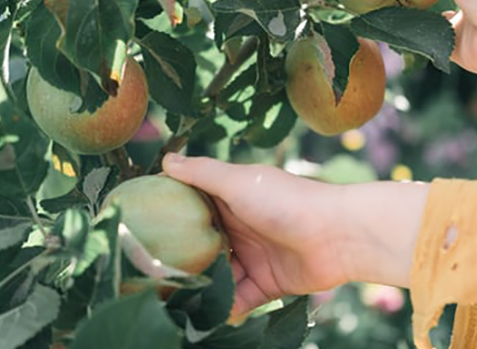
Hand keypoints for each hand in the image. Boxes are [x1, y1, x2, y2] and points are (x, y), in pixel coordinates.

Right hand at [163, 154, 427, 317]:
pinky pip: (238, 298)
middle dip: (180, 262)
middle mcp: (238, 227)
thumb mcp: (238, 181)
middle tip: (147, 278)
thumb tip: (165, 159)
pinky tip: (203, 317)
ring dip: (199, 289)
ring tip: (170, 303)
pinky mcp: (266, 283)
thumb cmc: (286, 200)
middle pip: (202, 247)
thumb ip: (202, 173)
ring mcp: (252, 257)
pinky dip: (224, 308)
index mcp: (230, 198)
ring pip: (217, 276)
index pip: (191, 208)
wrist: (339, 235)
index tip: (137, 232)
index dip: (168, 219)